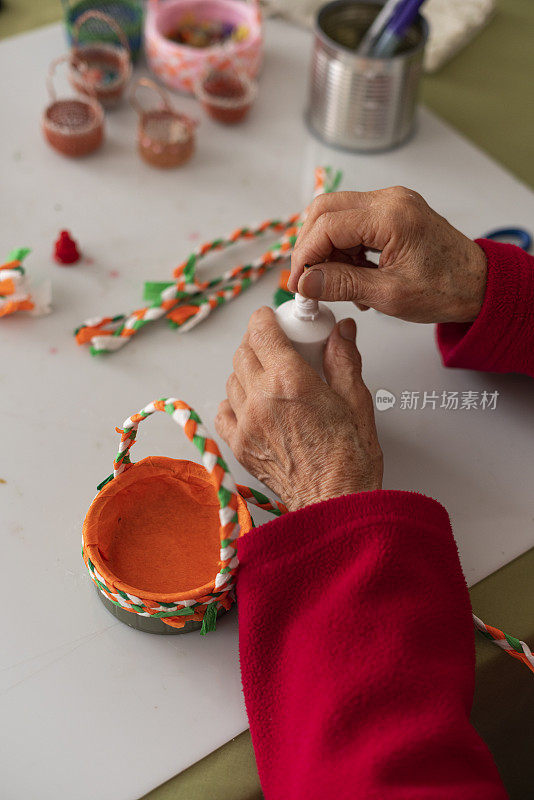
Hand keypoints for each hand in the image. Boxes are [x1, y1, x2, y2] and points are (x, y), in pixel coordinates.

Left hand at [215, 307, 382, 512]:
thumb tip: (341, 332)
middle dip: (258, 341)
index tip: (275, 317)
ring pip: (232, 379)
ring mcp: (246, 425)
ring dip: (247, 369)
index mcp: (290, 383)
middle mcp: (261, 401)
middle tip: (278, 344)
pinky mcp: (239, 446)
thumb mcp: (356, 400)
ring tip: (270, 374)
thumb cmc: (350, 460)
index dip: (266, 318)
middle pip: (243, 352)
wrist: (336, 503)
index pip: (261, 331)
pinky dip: (235, 401)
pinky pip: (224, 411)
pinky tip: (255, 403)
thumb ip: (343, 359)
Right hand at [289, 187, 487, 323]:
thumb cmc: (446, 289)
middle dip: (310, 246)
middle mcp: (390, 200)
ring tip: (338, 282)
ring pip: (336, 214)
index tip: (298, 282)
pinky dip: (343, 247)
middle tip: (308, 279)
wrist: (479, 285)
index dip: (305, 254)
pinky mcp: (392, 212)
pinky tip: (352, 274)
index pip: (327, 224)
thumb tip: (306, 282)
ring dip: (327, 248)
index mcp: (392, 216)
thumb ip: (342, 285)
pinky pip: (353, 222)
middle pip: (325, 209)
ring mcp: (392, 203)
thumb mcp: (388, 294)